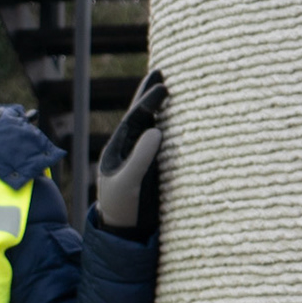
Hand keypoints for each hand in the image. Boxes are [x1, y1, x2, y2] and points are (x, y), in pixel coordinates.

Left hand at [96, 67, 166, 232]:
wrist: (126, 232)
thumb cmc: (121, 208)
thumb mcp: (127, 183)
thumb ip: (139, 158)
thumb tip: (156, 129)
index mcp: (117, 149)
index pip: (133, 120)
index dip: (147, 103)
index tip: (162, 87)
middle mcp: (130, 149)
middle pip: (140, 117)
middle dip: (149, 95)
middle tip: (161, 70)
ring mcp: (144, 157)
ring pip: (153, 126)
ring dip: (162, 107)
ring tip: (172, 84)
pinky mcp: (157, 167)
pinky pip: (166, 142)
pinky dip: (173, 127)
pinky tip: (184, 115)